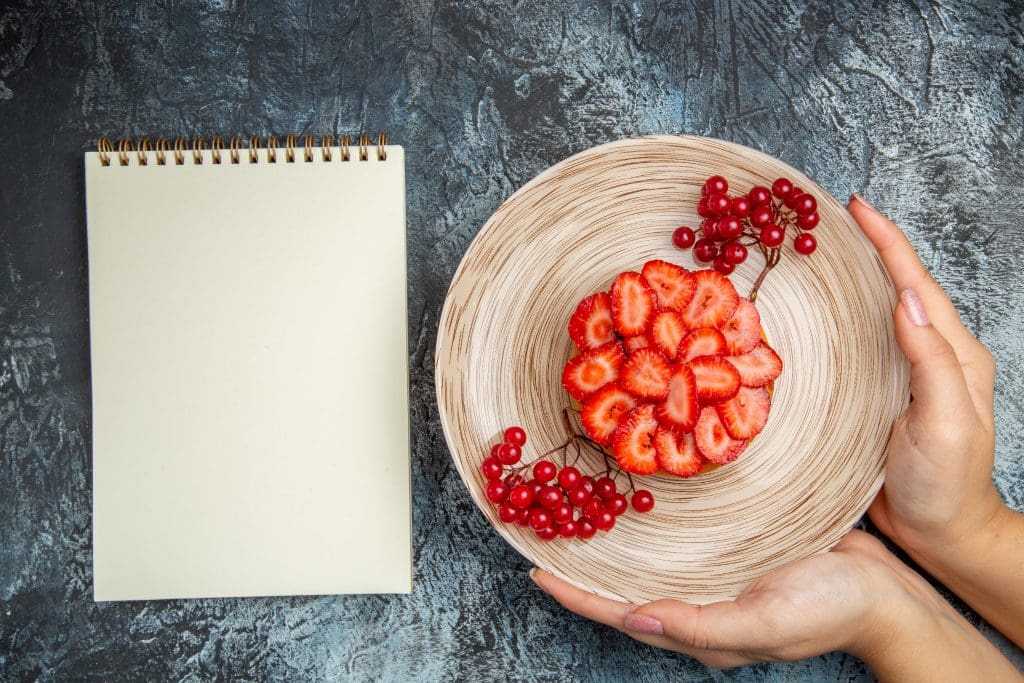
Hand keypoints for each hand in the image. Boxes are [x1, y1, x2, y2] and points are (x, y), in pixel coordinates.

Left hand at [532, 531, 940, 668]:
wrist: (888, 591)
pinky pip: (680, 541)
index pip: (620, 614)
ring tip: (579, 510)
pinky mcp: (734, 549)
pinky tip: (641, 498)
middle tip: (546, 527)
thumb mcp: (767, 622)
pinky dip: (652, 525)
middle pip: (625, 588)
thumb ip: (702, 626)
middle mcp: (699, 605)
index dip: (576, 595)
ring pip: (648, 563)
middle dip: (584, 566)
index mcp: (700, 631)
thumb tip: (633, 619)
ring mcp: (715, 577)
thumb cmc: (830, 609)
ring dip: (613, 543)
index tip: (534, 569)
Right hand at [846, 195, 1003, 561]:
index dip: (888, 243)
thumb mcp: (945, 423)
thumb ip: (931, 361)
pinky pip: (860, 343)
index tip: (857, 207)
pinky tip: (819, 311)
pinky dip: (841, 316)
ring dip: (854, 277)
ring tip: (821, 250)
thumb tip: (905, 299)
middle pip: (899, 286)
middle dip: (870, 246)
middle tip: (832, 216)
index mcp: (952, 353)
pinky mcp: (880, 393)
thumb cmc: (946, 483)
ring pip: (878, 312)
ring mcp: (904, 374)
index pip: (916, 284)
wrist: (941, 534)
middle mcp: (929, 355)